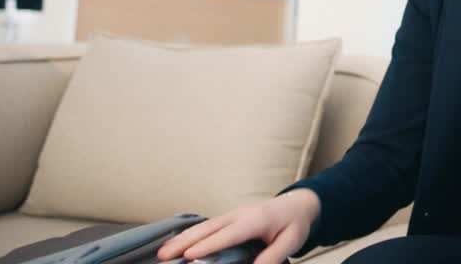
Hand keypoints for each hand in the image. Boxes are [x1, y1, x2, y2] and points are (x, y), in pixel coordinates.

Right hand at [156, 189, 319, 263]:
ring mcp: (233, 214)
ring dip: (182, 238)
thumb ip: (273, 256)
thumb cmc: (294, 223)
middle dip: (185, 242)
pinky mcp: (229, 217)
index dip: (209, 245)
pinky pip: (207, 225)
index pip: (229, 234)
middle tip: (164, 255)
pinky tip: (177, 243)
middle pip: (208, 228)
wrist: (297, 203)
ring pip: (204, 226)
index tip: (189, 255)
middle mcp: (240, 214)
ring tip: (163, 252)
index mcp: (256, 220)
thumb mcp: (290, 241)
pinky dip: (190, 234)